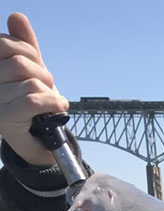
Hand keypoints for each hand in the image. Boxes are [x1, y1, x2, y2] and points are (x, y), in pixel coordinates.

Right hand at [0, 13, 68, 165]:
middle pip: (19, 62)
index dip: (26, 50)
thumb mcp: (31, 70)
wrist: (40, 142)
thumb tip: (16, 17)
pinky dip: (53, 103)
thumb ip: (24, 46)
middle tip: (46, 87)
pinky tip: (58, 107)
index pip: (3, 44)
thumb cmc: (34, 104)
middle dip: (41, 73)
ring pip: (29, 82)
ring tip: (50, 102)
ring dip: (49, 92)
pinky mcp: (4, 120)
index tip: (36, 64)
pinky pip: (33, 100)